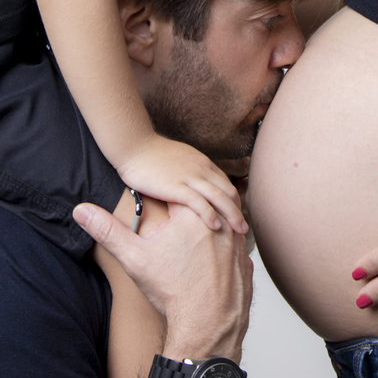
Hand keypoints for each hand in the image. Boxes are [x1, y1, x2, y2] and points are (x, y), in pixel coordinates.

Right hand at [74, 198, 251, 361]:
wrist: (205, 327)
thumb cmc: (171, 291)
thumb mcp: (135, 258)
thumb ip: (107, 230)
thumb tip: (80, 209)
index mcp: (193, 213)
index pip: (175, 195)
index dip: (163, 206)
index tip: (158, 217)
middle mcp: (222, 222)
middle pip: (199, 211)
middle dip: (185, 222)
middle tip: (173, 244)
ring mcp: (239, 243)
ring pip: (219, 229)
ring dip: (206, 235)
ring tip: (188, 256)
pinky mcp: (247, 262)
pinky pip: (233, 251)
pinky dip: (221, 256)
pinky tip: (207, 270)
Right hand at [120, 135, 247, 235]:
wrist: (133, 145)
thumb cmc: (150, 156)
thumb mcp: (179, 160)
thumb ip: (189, 172)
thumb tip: (194, 186)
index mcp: (202, 164)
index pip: (226, 184)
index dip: (233, 202)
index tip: (236, 217)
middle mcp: (201, 169)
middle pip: (228, 191)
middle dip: (238, 211)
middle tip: (244, 229)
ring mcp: (190, 177)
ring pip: (219, 197)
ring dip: (232, 215)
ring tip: (239, 232)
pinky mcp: (176, 186)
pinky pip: (199, 202)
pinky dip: (210, 214)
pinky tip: (216, 226)